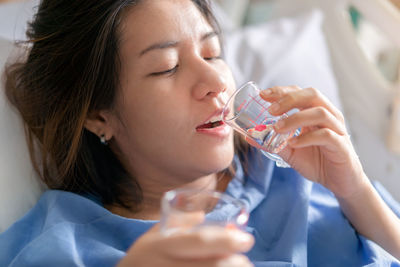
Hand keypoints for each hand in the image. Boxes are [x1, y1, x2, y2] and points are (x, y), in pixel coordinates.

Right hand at [117, 223, 253, 266]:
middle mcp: (168, 266)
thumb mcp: (153, 235)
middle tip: (245, 261)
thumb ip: (178, 222)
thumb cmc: (143, 257)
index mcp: (163, 245)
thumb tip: (203, 214)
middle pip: (213, 266)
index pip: (199, 241)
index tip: (247, 239)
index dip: (227, 240)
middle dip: (238, 264)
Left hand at [257, 86, 368, 198]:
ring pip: (320, 113)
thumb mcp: (290, 151)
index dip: (281, 91)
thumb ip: (272, 142)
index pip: (299, 92)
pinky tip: (293, 143)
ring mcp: (337, 129)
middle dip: (289, 99)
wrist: (339, 182)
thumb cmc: (316, 161)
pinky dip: (307, 137)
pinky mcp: (341, 146)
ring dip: (295, 118)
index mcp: (315, 112)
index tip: (263, 95)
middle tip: (270, 110)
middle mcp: (329, 116)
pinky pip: (326, 135)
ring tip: (277, 128)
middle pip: (312, 95)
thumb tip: (249, 136)